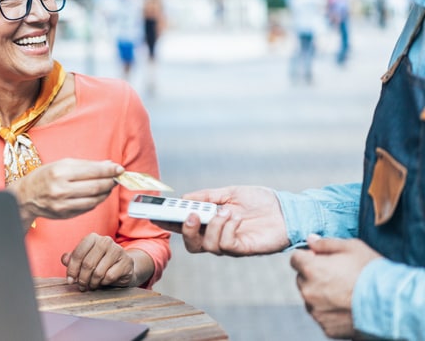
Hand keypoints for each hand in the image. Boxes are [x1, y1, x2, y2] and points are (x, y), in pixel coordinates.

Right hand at [7, 159, 123, 228]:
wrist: (26, 196)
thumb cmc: (45, 176)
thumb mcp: (62, 164)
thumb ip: (86, 165)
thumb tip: (109, 165)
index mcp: (60, 172)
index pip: (92, 171)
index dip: (109, 170)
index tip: (119, 169)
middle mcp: (61, 189)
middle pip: (95, 187)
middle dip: (110, 181)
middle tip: (117, 177)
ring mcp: (63, 204)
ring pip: (94, 200)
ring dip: (106, 192)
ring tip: (109, 185)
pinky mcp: (65, 214)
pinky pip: (88, 208)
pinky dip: (97, 201)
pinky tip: (99, 194)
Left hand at [61, 233, 148, 290]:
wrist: (123, 268)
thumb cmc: (100, 264)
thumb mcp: (84, 260)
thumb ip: (72, 258)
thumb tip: (65, 259)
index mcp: (93, 237)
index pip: (78, 253)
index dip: (72, 269)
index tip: (70, 280)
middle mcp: (105, 241)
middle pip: (87, 264)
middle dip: (82, 279)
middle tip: (82, 287)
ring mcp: (117, 250)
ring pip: (98, 272)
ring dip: (92, 283)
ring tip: (92, 285)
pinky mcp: (126, 262)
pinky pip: (109, 276)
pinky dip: (104, 283)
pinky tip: (104, 282)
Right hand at [153, 186, 288, 255]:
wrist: (286, 209)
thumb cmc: (259, 200)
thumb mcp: (229, 193)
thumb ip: (207, 196)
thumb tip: (184, 199)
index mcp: (210, 221)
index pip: (184, 225)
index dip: (168, 222)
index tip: (155, 214)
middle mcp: (216, 236)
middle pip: (192, 243)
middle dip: (186, 230)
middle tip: (190, 214)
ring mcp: (229, 244)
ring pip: (207, 245)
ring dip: (214, 225)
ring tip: (226, 211)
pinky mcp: (242, 249)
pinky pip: (226, 245)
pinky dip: (227, 229)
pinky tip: (236, 218)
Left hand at [290, 235, 381, 338]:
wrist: (390, 304)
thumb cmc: (371, 271)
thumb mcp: (351, 247)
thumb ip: (325, 243)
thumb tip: (310, 239)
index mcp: (310, 269)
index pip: (295, 259)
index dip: (308, 257)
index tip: (321, 259)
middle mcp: (308, 291)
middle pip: (302, 279)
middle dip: (313, 275)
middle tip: (337, 276)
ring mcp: (316, 310)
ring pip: (310, 298)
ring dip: (320, 294)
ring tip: (344, 292)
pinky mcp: (325, 326)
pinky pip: (322, 314)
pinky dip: (330, 311)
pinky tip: (347, 306)